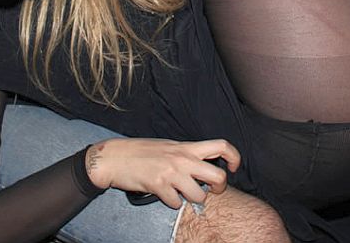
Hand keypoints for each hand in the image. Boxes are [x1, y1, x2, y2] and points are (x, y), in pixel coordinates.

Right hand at [86, 138, 240, 207]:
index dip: (234, 157)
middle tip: (211, 190)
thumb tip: (201, 167)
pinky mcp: (159, 186)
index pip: (221, 146)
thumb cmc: (141, 151)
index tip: (233, 167)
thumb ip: (186, 155)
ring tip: (181, 193)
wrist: (115, 157)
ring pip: (199, 195)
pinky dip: (172, 202)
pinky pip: (176, 203)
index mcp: (186, 147)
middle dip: (219, 188)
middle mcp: (182, 158)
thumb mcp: (168, 147)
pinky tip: (163, 194)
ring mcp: (171, 172)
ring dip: (192, 199)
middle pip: (218, 176)